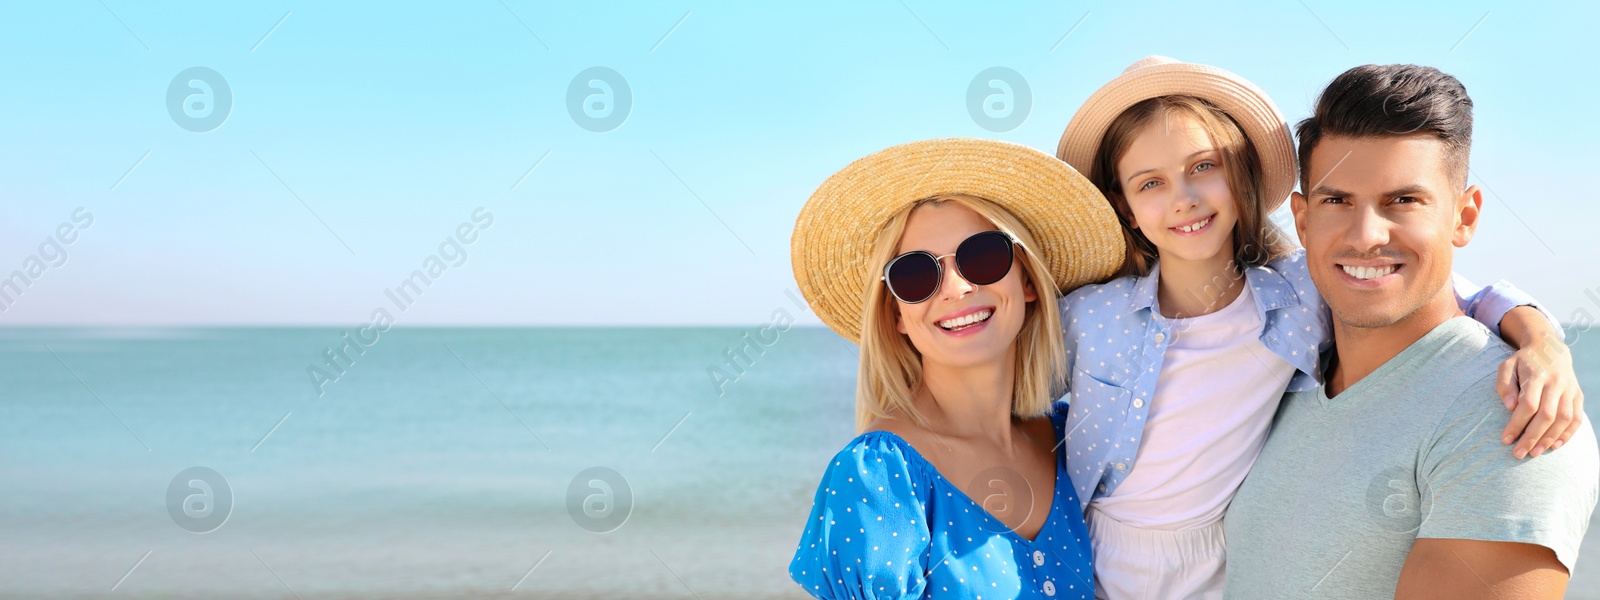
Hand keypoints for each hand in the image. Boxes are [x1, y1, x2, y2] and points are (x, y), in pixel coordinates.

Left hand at [1496, 331, 1583, 458]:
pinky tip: (1555, 445)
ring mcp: (1570, 390)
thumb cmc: (1523, 362)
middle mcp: (1556, 383)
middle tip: (1519, 454)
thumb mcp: (1507, 366)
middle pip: (1547, 415)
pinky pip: (1576, 418)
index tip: (1506, 440)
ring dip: (1549, 439)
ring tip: (1534, 452)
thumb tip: (1509, 407)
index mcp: (1537, 375)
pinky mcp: (1578, 395)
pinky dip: (1567, 434)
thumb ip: (1504, 385)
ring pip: (1564, 419)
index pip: (1528, 405)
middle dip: (1532, 437)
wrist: (1550, 348)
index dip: (1517, 424)